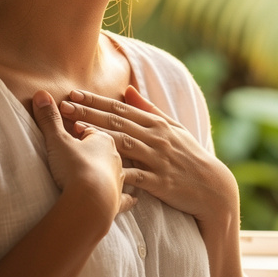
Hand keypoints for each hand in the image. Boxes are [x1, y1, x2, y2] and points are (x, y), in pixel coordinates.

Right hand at [31, 90, 136, 220]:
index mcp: (103, 139)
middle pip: (108, 146)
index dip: (82, 126)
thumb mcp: (58, 140)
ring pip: (119, 168)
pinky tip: (134, 198)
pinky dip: (128, 197)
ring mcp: (119, 178)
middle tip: (87, 146)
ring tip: (107, 167)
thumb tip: (41, 94)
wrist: (91, 201)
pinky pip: (126, 197)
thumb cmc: (75, 167)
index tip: (74, 127)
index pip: (93, 128)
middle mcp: (116, 157)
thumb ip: (49, 119)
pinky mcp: (118, 200)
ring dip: (112, 167)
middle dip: (99, 144)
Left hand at [58, 86, 239, 228]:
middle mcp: (156, 138)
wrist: (213, 187)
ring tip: (74, 130)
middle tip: (64, 106)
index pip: (120, 108)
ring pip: (123, 143)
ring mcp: (157, 159)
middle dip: (88, 113)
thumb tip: (127, 89)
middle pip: (117, 122)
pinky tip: (98, 168)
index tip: (73, 93)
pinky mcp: (159, 181)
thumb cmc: (190, 156)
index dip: (95, 100)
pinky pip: (134, 174)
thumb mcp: (174, 128)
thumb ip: (148, 109)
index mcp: (156, 124)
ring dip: (97, 135)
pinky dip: (116, 170)